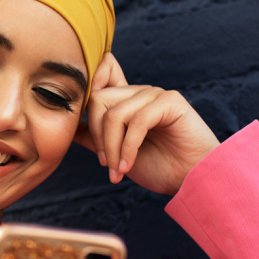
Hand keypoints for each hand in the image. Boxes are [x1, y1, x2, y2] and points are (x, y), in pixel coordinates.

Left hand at [74, 53, 219, 194]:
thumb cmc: (158, 167)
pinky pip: (137, 121)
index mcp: (127, 100)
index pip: (100, 78)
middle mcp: (139, 92)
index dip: (86, 88)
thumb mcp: (116, 154)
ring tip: (118, 171)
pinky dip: (128, 148)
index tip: (77, 120)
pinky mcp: (170, 101)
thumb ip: (94, 138)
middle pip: (98, 100)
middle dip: (96, 136)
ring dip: (112, 148)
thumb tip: (69, 128)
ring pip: (114, 114)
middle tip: (106, 164)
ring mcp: (155, 94)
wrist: (190, 180)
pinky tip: (128, 167)